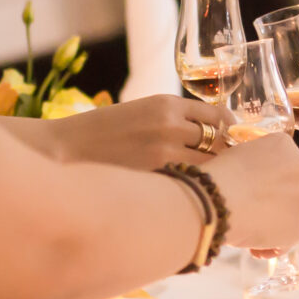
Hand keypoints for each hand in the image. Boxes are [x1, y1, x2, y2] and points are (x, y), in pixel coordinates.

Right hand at [17, 95, 225, 170]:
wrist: (66, 151)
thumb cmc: (102, 133)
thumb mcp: (140, 113)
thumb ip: (172, 120)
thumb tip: (206, 135)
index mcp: (167, 103)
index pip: (218, 114)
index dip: (229, 129)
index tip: (232, 139)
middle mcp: (171, 125)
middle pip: (221, 142)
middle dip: (227, 155)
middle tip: (229, 167)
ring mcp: (165, 153)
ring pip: (212, 165)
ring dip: (216, 174)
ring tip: (215, 184)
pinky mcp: (156, 178)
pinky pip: (192, 183)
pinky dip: (198, 188)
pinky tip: (194, 195)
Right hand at [202, 128, 298, 252]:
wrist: (218, 199)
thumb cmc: (219, 177)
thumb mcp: (239, 155)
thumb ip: (256, 163)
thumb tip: (255, 179)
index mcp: (285, 144)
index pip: (287, 164)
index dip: (272, 181)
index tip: (256, 190)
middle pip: (296, 188)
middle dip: (279, 201)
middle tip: (254, 211)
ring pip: (295, 214)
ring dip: (278, 223)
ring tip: (250, 232)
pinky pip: (289, 238)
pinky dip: (274, 245)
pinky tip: (254, 248)